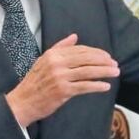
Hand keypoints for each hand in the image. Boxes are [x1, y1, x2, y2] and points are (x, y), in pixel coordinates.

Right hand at [5, 34, 119, 126]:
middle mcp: (56, 64)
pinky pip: (85, 86)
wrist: (23, 101)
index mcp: (53, 55)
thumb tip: (74, 36)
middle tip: (115, 64)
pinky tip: (106, 86)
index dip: (96, 53)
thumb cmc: (36, 81)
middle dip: (104, 61)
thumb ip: (60, 47)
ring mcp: (60, 77)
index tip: (107, 57)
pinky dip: (97, 86)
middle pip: (87, 59)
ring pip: (88, 72)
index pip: (80, 50)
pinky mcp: (63, 90)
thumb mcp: (44, 60)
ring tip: (115, 72)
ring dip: (105, 72)